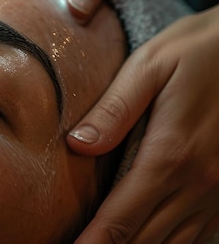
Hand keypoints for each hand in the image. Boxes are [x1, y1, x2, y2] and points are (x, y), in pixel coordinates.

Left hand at [67, 5, 218, 242]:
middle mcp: (200, 182)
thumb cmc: (197, 51)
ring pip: (174, 243)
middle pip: (145, 238)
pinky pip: (198, 233)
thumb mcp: (150, 66)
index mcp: (171, 153)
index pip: (122, 217)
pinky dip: (171, 243)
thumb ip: (114, 109)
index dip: (93, 242)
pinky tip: (148, 238)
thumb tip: (77, 145)